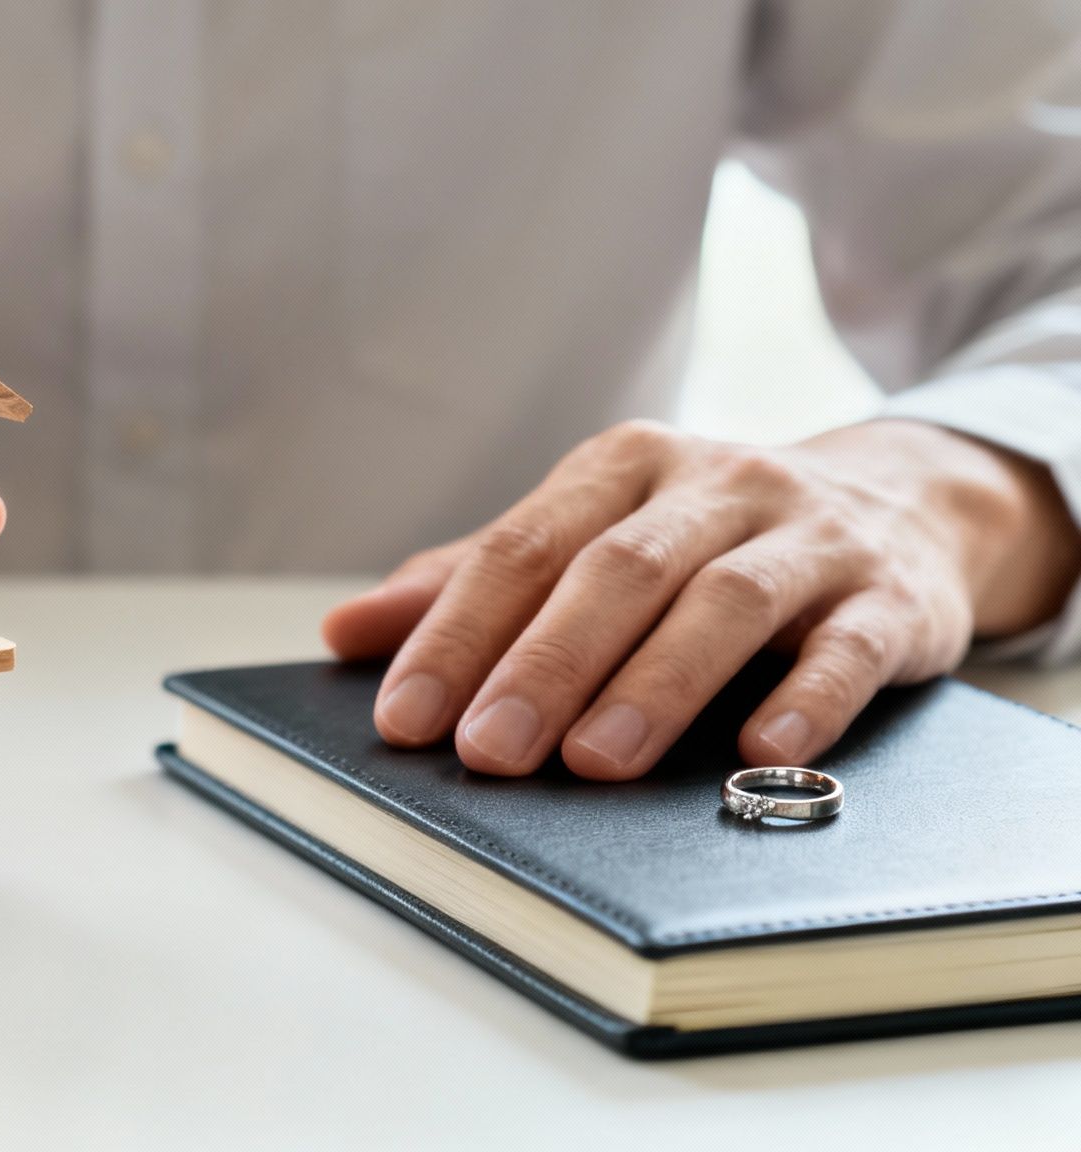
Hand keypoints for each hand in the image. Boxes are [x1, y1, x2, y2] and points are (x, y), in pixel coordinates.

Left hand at [322, 419, 1080, 779]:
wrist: (900, 508)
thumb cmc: (702, 541)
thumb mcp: (587, 539)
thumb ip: (471, 584)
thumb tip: (343, 634)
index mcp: (622, 467)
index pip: (521, 550)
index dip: (457, 634)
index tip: (405, 718)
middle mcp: (715, 486)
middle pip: (614, 572)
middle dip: (543, 665)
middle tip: (488, 752)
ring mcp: (809, 537)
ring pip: (723, 604)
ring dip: (654, 685)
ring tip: (596, 761)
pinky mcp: (891, 597)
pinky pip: (848, 645)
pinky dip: (806, 697)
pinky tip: (759, 752)